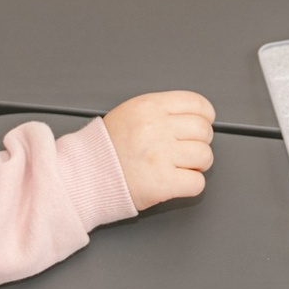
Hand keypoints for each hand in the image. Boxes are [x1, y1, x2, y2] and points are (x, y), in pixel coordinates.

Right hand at [103, 90, 216, 207]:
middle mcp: (156, 129)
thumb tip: (193, 116)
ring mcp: (160, 156)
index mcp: (149, 107)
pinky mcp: (163, 183)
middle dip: (200, 142)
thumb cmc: (105, 148)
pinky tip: (177, 181)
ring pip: (204, 156)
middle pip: (203, 131)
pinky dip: (191, 185)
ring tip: (182, 167)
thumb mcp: (129, 113)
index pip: (196, 104)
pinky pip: (197, 183)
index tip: (203, 124)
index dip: (205, 116)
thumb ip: (160, 111)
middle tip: (187, 150)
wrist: (84, 176)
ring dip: (198, 164)